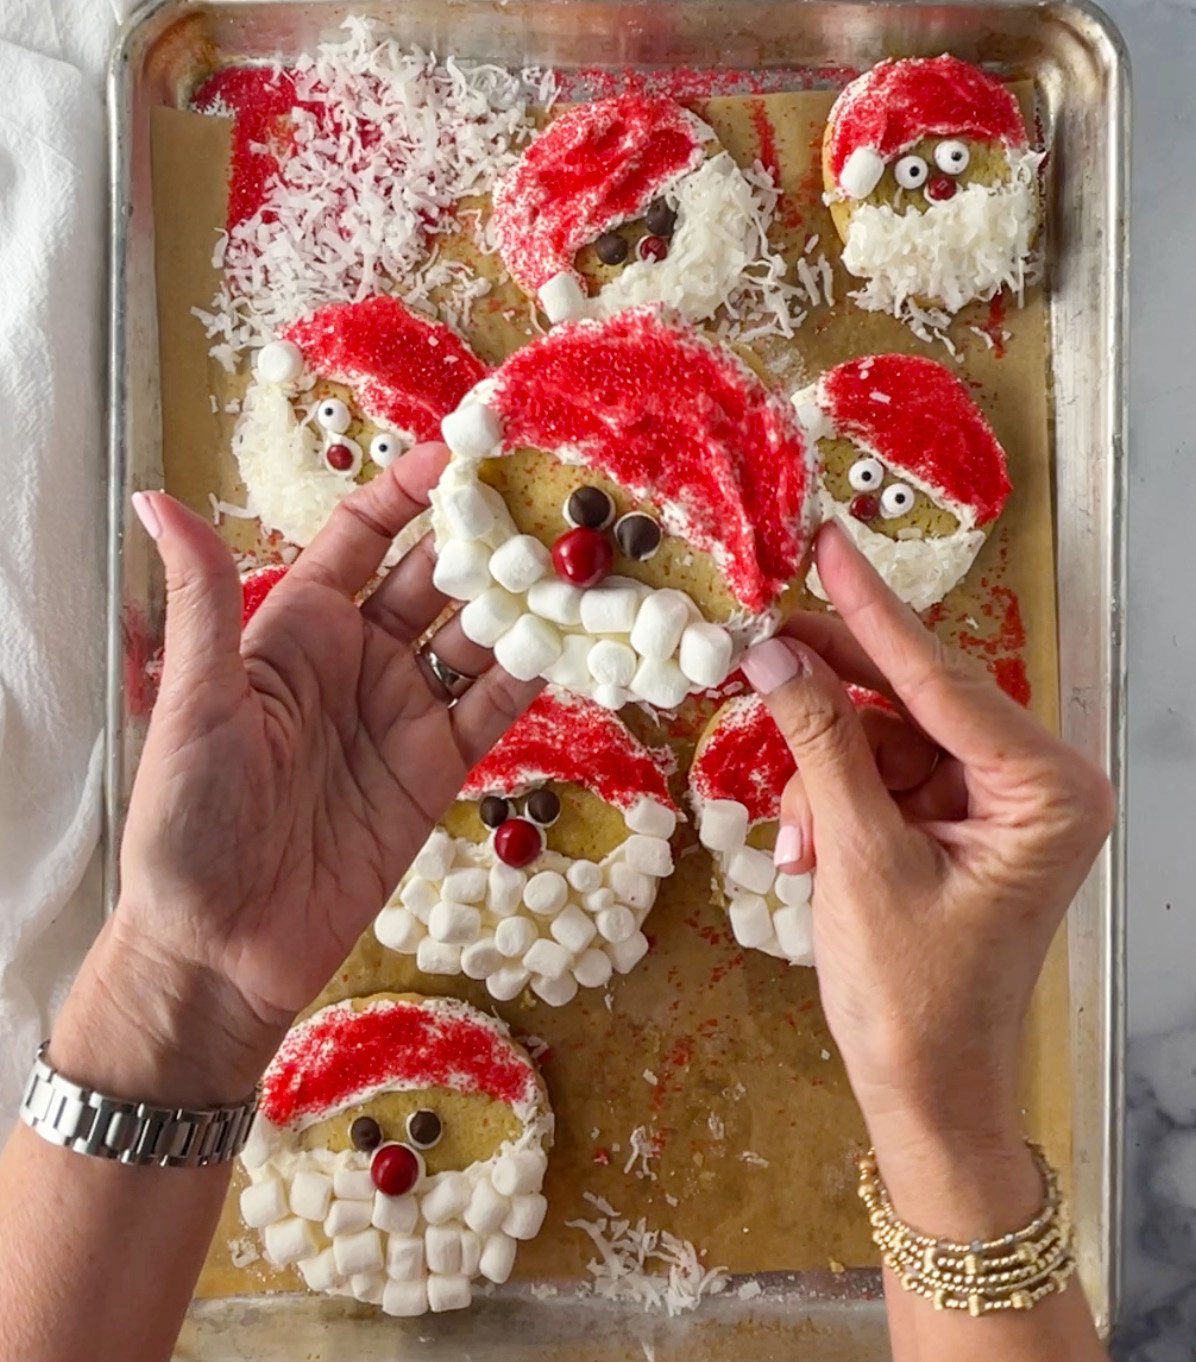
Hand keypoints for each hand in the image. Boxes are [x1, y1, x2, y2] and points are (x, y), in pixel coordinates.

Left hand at [62, 444, 538, 1102]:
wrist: (223, 946)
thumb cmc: (188, 822)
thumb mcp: (196, 702)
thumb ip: (204, 599)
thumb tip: (156, 496)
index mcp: (297, 628)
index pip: (366, 534)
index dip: (414, 488)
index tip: (469, 446)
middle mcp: (359, 659)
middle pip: (436, 577)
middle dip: (489, 536)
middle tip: (553, 496)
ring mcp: (403, 713)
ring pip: (478, 638)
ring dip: (526, 601)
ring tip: (584, 562)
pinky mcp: (437, 770)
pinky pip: (494, 708)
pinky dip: (535, 674)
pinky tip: (578, 642)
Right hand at [741, 523, 1113, 1226]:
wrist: (925, 1093)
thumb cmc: (911, 997)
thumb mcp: (858, 859)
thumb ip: (819, 744)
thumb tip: (770, 652)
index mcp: (1047, 789)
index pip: (942, 680)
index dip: (871, 611)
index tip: (827, 544)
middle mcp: (1034, 781)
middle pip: (914, 698)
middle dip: (833, 698)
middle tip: (761, 645)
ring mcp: (995, 800)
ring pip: (885, 735)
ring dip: (824, 775)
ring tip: (796, 843)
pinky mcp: (958, 819)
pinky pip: (881, 773)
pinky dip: (834, 799)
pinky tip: (806, 850)